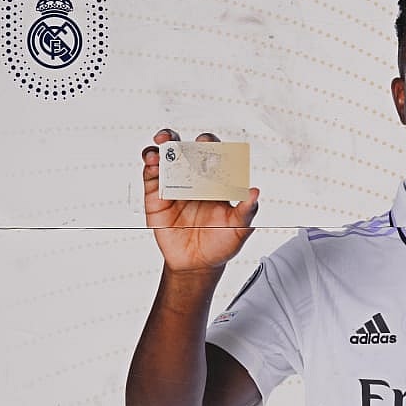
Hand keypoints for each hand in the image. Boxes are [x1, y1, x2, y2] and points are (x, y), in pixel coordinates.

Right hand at [142, 129, 259, 273]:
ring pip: (167, 156)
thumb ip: (246, 211)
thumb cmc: (221, 244)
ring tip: (163, 142)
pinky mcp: (157, 195)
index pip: (216, 156)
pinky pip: (152, 175)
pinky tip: (154, 162)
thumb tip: (254, 193)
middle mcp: (196, 179)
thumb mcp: (238, 228)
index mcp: (217, 181)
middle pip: (189, 149)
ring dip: (164, 144)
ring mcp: (175, 184)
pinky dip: (151, 165)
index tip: (213, 149)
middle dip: (186, 140)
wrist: (197, 265)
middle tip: (186, 141)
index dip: (215, 148)